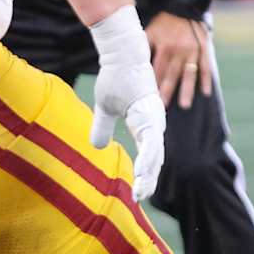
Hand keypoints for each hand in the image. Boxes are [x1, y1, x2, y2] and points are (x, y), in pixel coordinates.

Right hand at [88, 6, 165, 202]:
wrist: (120, 54)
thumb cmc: (115, 77)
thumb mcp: (105, 107)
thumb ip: (103, 127)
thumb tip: (98, 147)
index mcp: (145, 124)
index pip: (148, 155)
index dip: (145, 174)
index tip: (137, 192)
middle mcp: (154, 124)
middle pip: (155, 159)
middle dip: (149, 180)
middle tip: (140, 198)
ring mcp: (154, 119)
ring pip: (155, 154)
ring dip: (149, 175)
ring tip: (142, 192)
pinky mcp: (149, 115)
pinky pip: (150, 143)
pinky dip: (147, 159)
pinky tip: (142, 173)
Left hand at [146, 12, 212, 109]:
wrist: (185, 6)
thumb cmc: (163, 22)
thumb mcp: (150, 32)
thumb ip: (144, 48)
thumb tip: (129, 63)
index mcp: (164, 46)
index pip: (157, 69)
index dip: (152, 83)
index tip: (147, 97)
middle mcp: (178, 49)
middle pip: (171, 74)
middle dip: (166, 91)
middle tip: (162, 107)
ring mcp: (193, 50)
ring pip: (189, 73)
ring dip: (187, 90)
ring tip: (184, 105)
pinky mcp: (204, 49)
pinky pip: (206, 66)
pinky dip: (206, 80)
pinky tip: (205, 93)